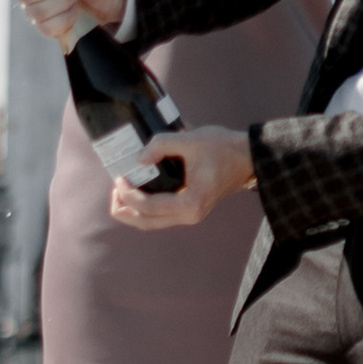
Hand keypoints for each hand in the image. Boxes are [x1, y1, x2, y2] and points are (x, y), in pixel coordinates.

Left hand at [108, 128, 253, 228]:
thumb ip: (163, 144)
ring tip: (120, 192)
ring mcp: (191, 215)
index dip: (128, 193)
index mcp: (190, 202)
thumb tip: (138, 157)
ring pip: (152, 223)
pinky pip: (161, 216)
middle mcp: (190, 215)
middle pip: (146, 223)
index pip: (148, 206)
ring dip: (133, 211)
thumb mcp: (192, 140)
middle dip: (124, 210)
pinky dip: (145, 208)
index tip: (118, 177)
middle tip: (113, 190)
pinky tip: (138, 192)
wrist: (249, 158)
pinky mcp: (191, 209)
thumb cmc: (224, 148)